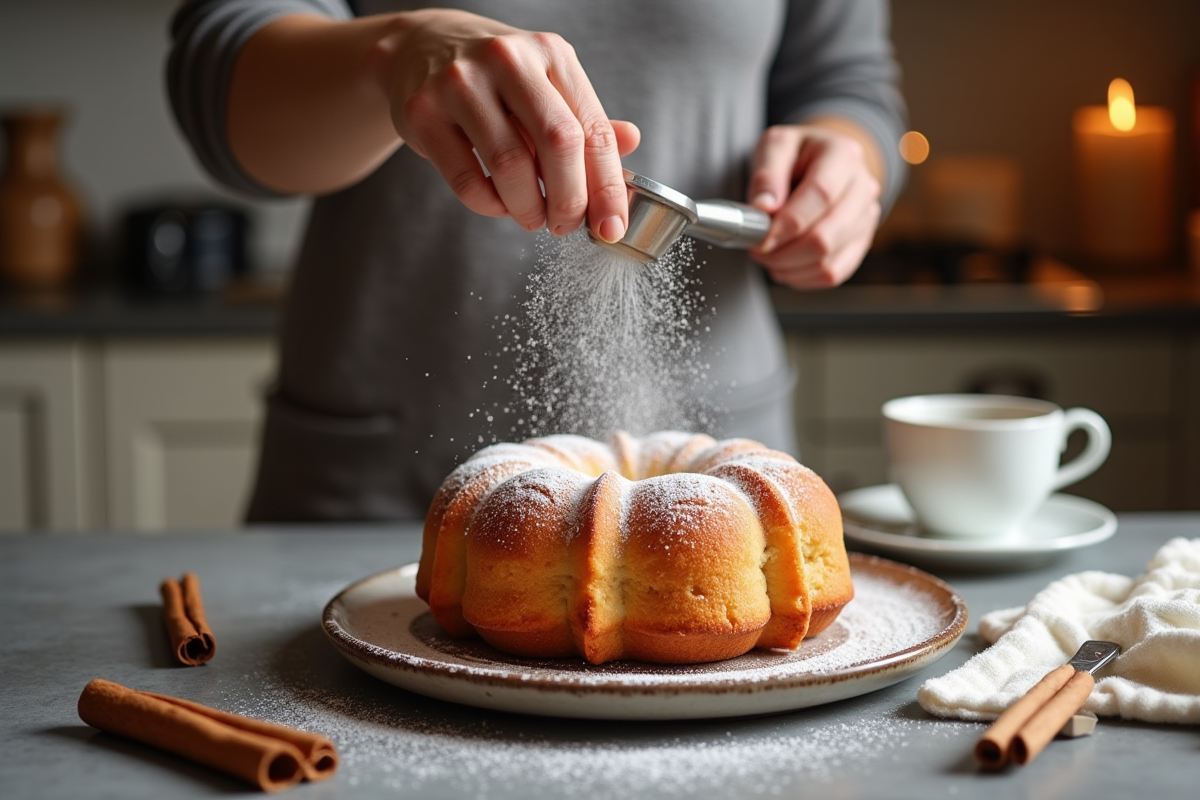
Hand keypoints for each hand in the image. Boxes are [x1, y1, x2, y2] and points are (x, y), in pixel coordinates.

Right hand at [373, 9, 639, 240]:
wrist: (419, 49)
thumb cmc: (496, 79)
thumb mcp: (546, 85)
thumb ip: (586, 119)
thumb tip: (631, 143)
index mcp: (551, 54)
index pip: (592, 129)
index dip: (608, 187)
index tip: (611, 227)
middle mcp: (508, 60)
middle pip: (558, 144)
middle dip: (569, 200)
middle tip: (565, 226)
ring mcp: (460, 83)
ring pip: (510, 166)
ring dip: (528, 208)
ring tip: (532, 216)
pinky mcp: (423, 112)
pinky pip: (467, 179)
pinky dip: (490, 205)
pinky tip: (498, 202)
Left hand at [746, 123, 880, 288]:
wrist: (820, 162)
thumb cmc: (796, 155)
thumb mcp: (774, 147)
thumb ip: (767, 175)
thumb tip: (764, 208)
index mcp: (843, 155)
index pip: (821, 195)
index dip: (788, 224)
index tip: (761, 238)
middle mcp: (863, 187)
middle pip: (827, 236)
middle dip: (784, 252)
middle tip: (757, 249)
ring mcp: (866, 218)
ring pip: (829, 261)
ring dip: (790, 267)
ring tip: (767, 256)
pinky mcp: (861, 242)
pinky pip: (834, 274)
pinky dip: (803, 277)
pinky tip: (785, 266)